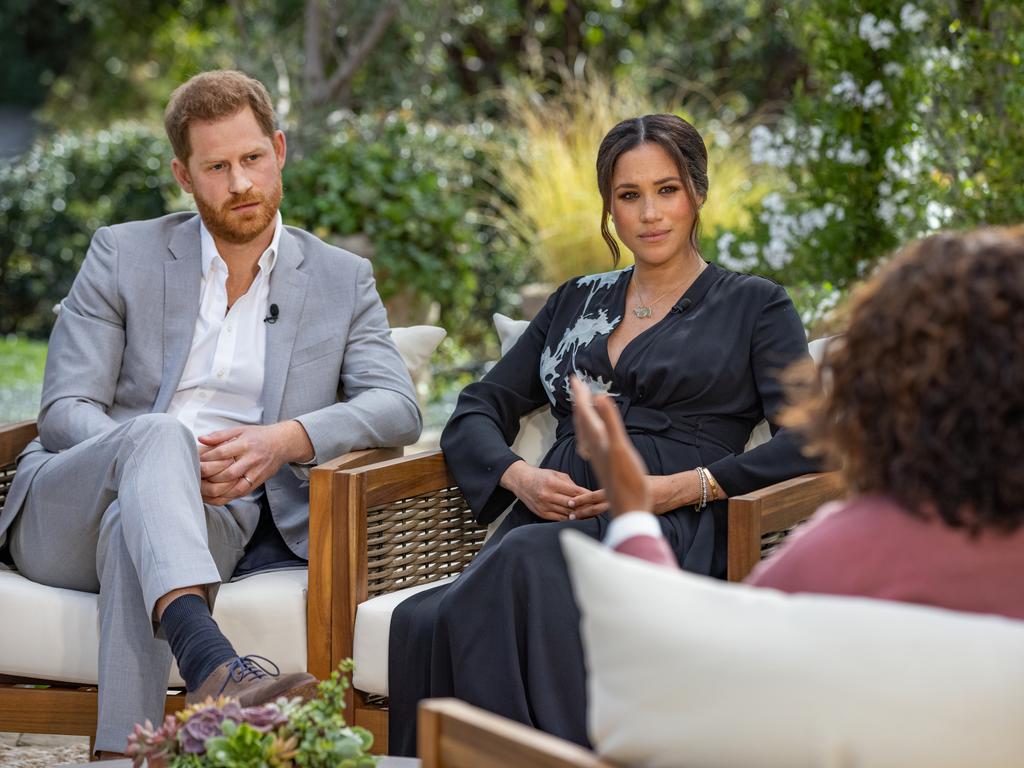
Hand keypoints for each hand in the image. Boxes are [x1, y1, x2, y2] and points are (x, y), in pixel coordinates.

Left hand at [197, 421, 313, 504]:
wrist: (282, 444)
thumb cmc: (258, 436)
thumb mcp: (240, 430)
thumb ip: (219, 435)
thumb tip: (200, 439)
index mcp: (245, 444)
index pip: (222, 453)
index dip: (206, 459)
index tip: (194, 461)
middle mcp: (252, 459)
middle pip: (227, 473)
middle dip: (208, 477)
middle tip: (194, 478)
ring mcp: (256, 473)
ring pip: (234, 488)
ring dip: (216, 491)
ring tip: (201, 490)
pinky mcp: (258, 482)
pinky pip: (240, 493)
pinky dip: (225, 497)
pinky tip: (213, 497)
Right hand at [500, 460, 590, 521]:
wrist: (521, 481)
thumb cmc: (541, 476)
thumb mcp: (556, 474)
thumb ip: (571, 484)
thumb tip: (586, 493)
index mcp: (552, 483)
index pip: (575, 492)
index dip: (587, 496)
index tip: (597, 498)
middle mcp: (547, 495)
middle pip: (572, 504)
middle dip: (585, 506)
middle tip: (596, 508)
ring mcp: (544, 506)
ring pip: (566, 513)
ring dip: (579, 514)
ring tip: (589, 514)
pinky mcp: (542, 513)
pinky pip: (559, 518)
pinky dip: (569, 518)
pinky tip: (576, 517)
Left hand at [571, 376, 650, 517]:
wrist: (630, 509)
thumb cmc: (628, 481)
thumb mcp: (620, 448)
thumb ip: (610, 422)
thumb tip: (598, 396)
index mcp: (597, 440)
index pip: (584, 412)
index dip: (580, 394)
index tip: (574, 377)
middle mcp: (594, 447)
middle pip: (582, 420)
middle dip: (579, 401)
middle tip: (576, 384)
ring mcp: (598, 456)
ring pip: (585, 432)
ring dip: (583, 415)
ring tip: (582, 405)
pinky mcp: (603, 464)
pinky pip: (591, 442)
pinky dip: (590, 432)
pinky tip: (593, 436)